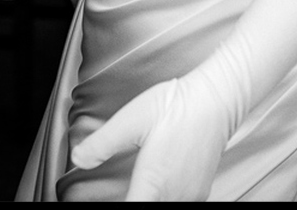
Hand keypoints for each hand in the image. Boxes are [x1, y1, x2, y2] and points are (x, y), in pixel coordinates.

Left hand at [71, 72, 236, 200]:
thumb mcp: (130, 120)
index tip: (103, 201)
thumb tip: (78, 158)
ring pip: (163, 209)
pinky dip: (164, 199)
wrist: (217, 98)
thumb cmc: (178, 106)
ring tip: (138, 188)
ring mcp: (190, 195)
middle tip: (121, 193)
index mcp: (153, 184)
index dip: (119, 209)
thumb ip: (101, 143)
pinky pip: (177, 204)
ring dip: (148, 200)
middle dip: (132, 201)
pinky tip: (158, 186)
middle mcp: (174, 195)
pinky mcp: (200, 191)